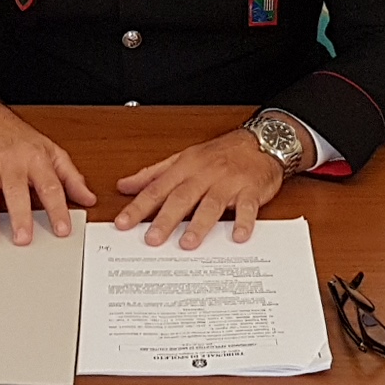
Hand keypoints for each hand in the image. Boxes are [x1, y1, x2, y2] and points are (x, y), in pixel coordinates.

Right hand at [0, 96, 95, 244]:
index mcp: (35, 159)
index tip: (62, 230)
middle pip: (16, 190)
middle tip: (23, 239)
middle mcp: (11, 162)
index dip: (57, 209)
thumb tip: (89, 198)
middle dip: (19, 215)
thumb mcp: (50, 151)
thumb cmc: (19, 139)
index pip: (50, 186)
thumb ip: (70, 177)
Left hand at [114, 126, 300, 248]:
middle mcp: (204, 174)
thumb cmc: (220, 153)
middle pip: (182, 197)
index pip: (157, 188)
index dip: (139, 206)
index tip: (123, 223)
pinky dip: (243, 221)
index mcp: (185, 167)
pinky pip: (247, 206)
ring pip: (211, 203)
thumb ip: (153, 174)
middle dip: (165, 219)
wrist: (261, 141)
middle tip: (152, 240)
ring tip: (187, 243)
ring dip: (199, 224)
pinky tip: (238, 236)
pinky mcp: (251, 189)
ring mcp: (228, 182)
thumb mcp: (183, 158)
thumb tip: (125, 185)